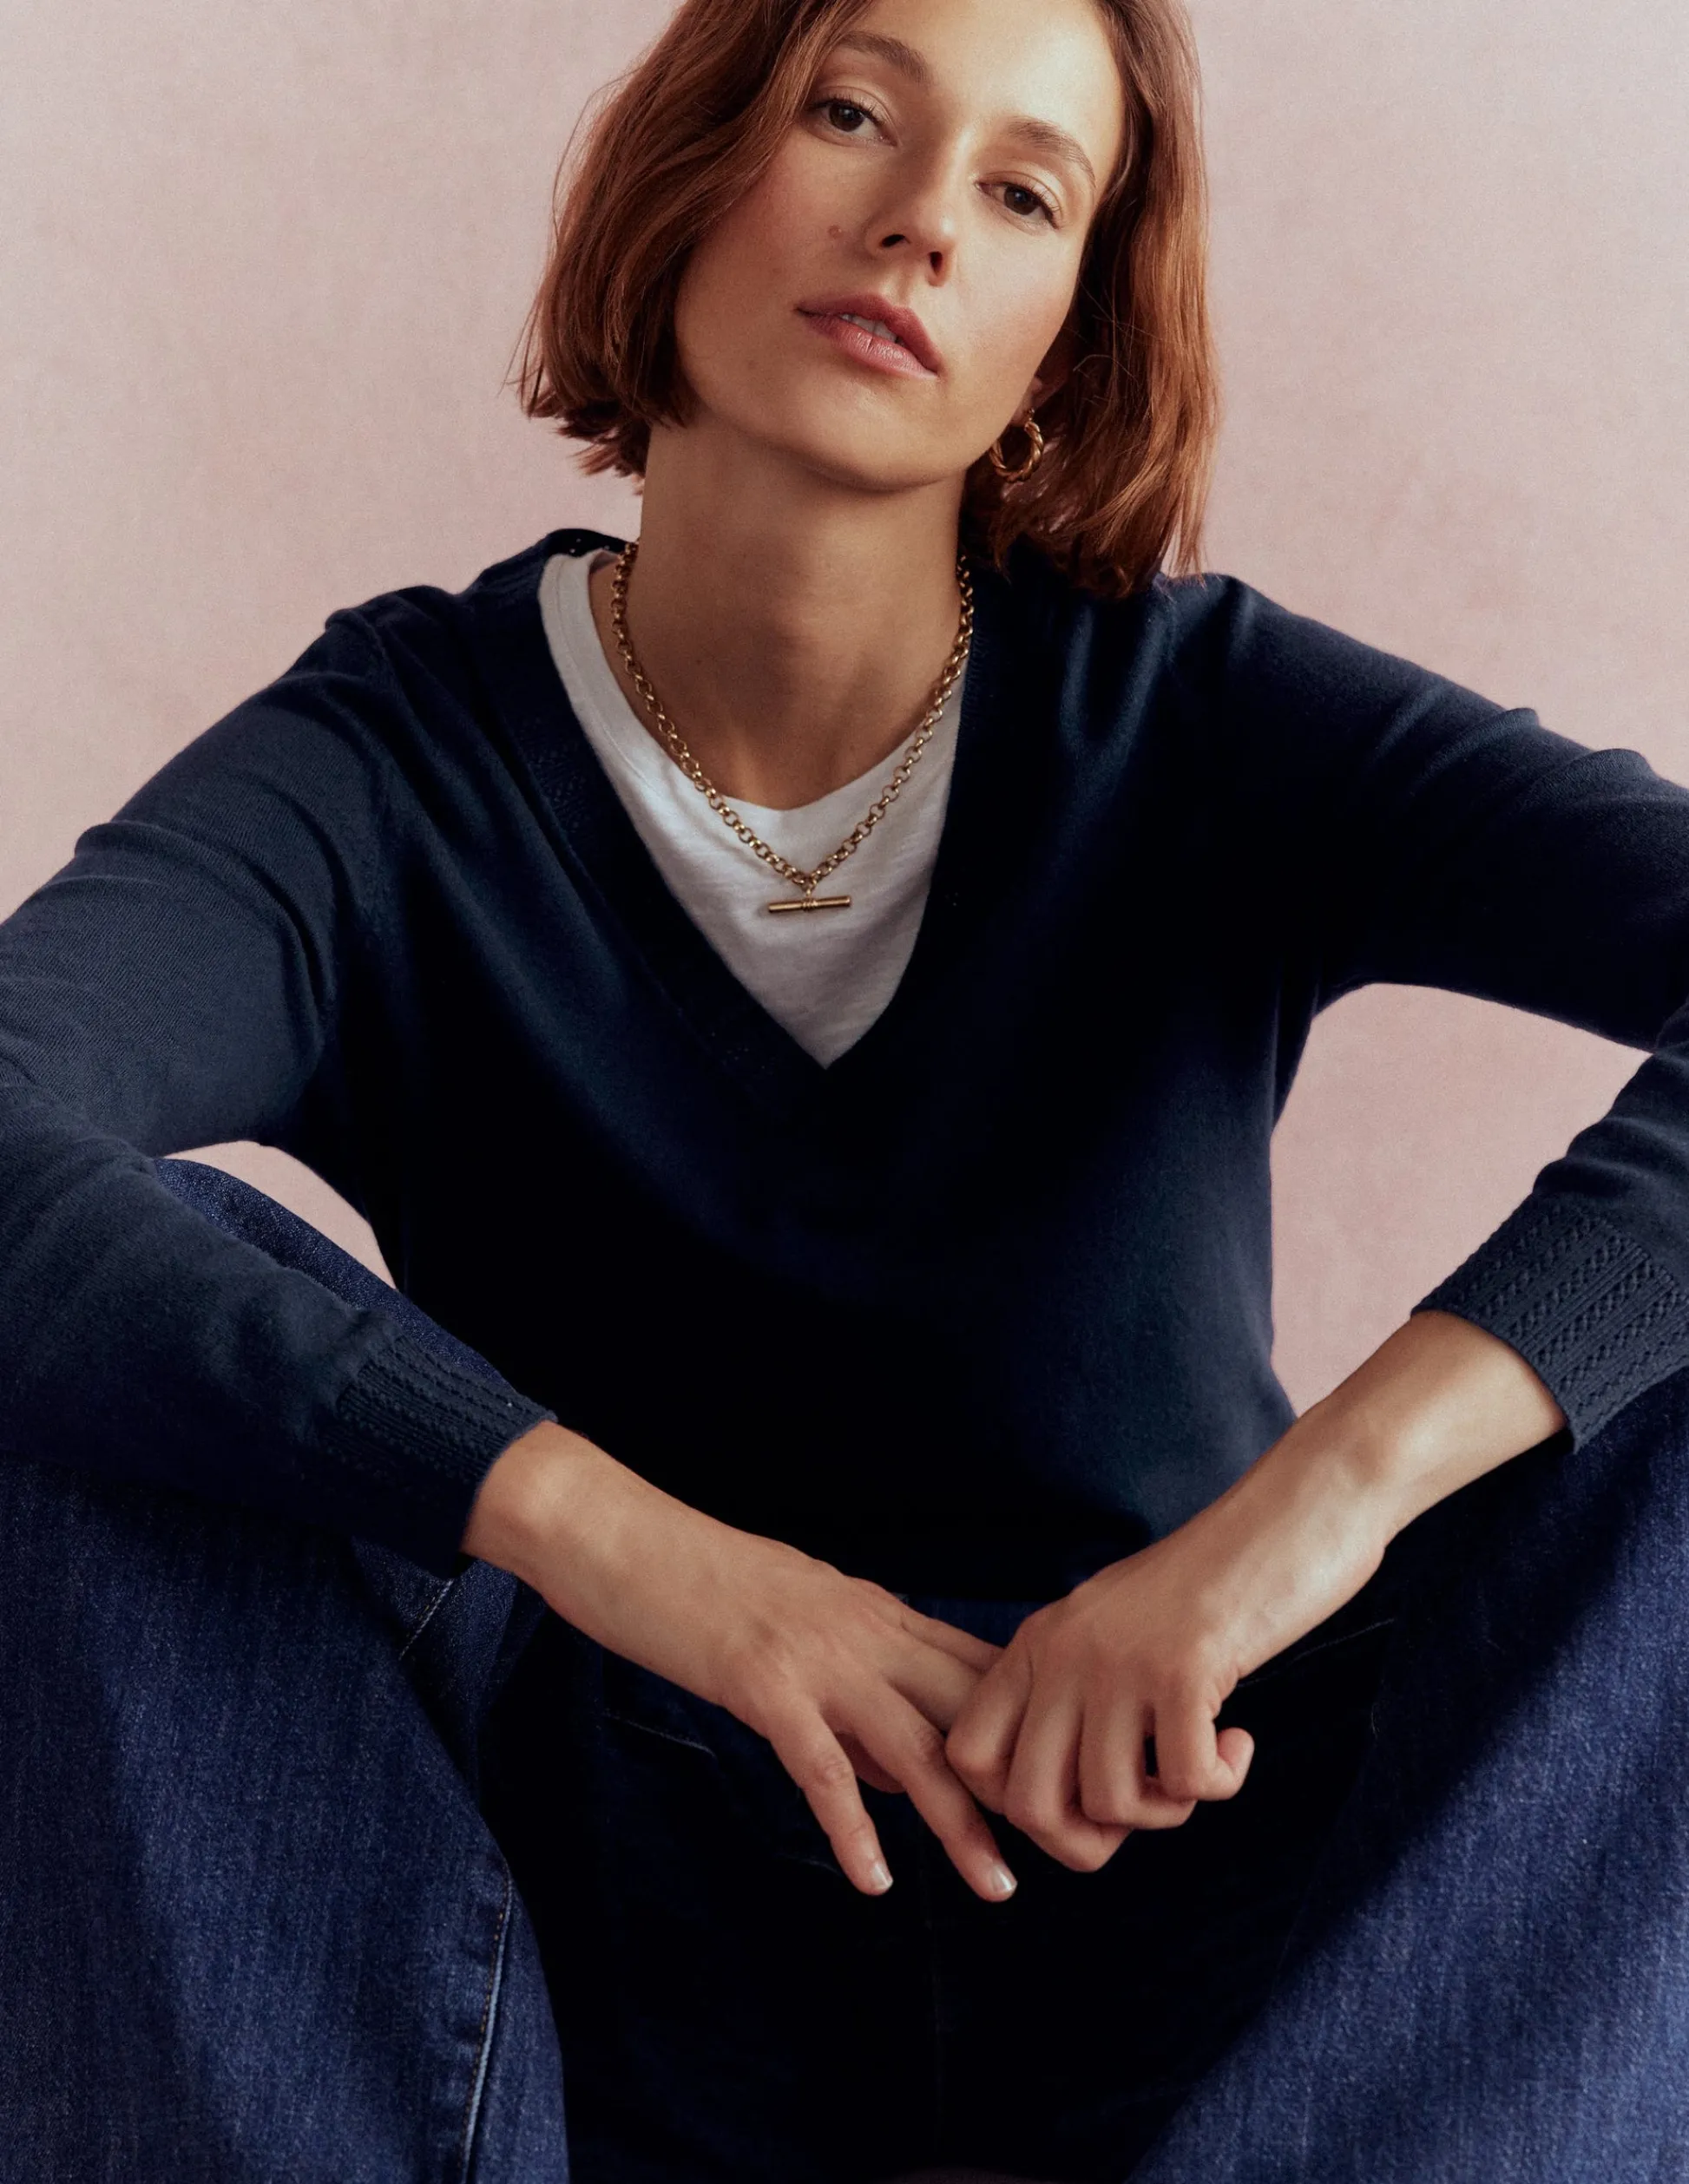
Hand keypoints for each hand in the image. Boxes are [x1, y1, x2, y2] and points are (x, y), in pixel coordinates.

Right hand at [464, 1422, 1018, 1902]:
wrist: (622, 1534)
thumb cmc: (702, 1581)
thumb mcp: (798, 1625)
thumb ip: (856, 1688)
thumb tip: (899, 1770)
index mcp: (876, 1611)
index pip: (978, 1669)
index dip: (1030, 1727)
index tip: (1069, 1781)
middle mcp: (865, 1630)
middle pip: (969, 1711)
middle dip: (1021, 1780)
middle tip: (1066, 1847)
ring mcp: (817, 1657)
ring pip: (916, 1748)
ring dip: (962, 1824)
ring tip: (998, 1885)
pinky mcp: (763, 1686)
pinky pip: (821, 1768)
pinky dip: (852, 1827)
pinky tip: (873, 1881)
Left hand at [944, 1450, 1386, 1869]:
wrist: (1286, 1518)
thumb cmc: (1209, 1588)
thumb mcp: (1114, 1632)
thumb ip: (1075, 1696)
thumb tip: (1064, 1808)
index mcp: (1038, 1643)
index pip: (969, 1757)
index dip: (1019, 1805)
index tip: (1084, 1795)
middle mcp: (1064, 1653)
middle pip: (1029, 1806)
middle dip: (1088, 1842)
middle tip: (1147, 1805)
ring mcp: (1119, 1661)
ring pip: (1110, 1805)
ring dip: (1167, 1811)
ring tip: (1202, 1763)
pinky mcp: (1182, 1671)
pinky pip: (1186, 1786)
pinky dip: (1222, 1783)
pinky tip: (1239, 1741)